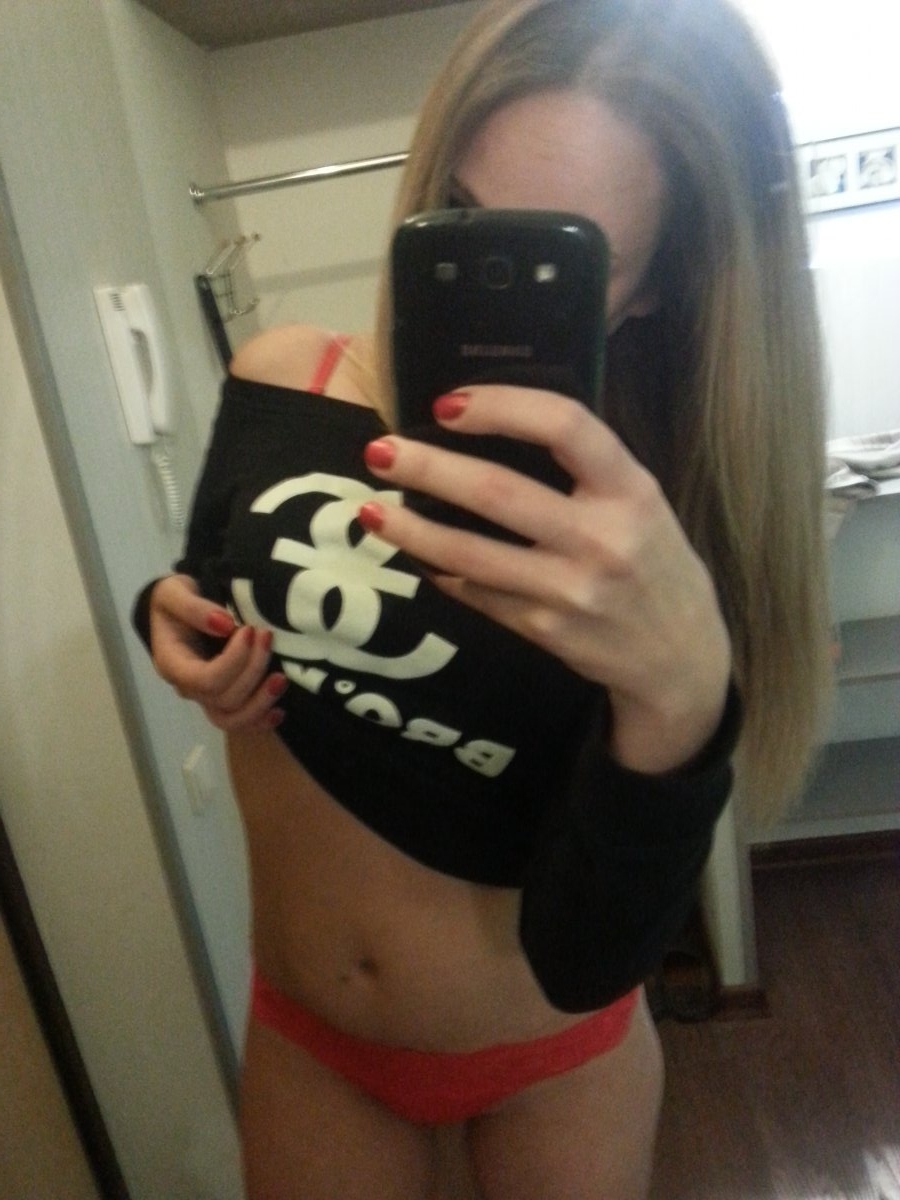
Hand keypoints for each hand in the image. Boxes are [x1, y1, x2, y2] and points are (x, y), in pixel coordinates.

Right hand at [149, 575, 286, 731]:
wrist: (174, 612)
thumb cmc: (172, 601)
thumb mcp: (173, 593)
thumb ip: (193, 607)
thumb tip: (225, 624)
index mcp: (172, 664)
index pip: (205, 679)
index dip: (234, 660)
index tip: (249, 630)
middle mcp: (188, 687)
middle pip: (224, 698)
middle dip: (253, 670)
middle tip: (267, 637)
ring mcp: (205, 697)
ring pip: (231, 719)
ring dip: (260, 703)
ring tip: (281, 679)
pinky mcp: (222, 699)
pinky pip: (238, 723)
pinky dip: (260, 722)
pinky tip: (279, 712)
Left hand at [360, 387, 731, 773]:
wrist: (680, 656)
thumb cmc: (652, 560)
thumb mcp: (641, 502)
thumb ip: (585, 469)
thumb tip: (490, 426)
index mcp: (631, 490)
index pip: (565, 426)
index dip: (502, 406)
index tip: (448, 402)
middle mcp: (602, 539)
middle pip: (498, 492)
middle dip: (428, 468)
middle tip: (380, 452)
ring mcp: (570, 592)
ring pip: (471, 554)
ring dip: (411, 531)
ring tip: (370, 511)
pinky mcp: (544, 631)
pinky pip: (477, 594)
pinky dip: (441, 572)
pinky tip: (416, 555)